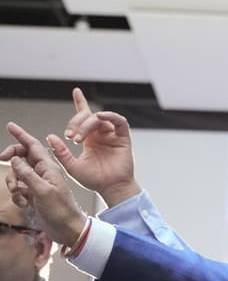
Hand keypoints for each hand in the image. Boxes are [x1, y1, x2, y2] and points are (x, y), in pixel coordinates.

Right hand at [3, 124, 87, 247]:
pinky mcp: (33, 196)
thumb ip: (27, 174)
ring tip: (19, 194)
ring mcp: (37, 184)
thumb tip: (15, 159)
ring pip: (17, 174)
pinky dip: (17, 196)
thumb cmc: (61, 211)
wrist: (67, 230)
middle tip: (1, 160)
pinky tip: (24, 204)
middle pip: (21, 158)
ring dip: (12, 183)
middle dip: (11, 160)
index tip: (10, 125)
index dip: (21, 135)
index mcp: (48, 167)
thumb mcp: (42, 191)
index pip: (32, 146)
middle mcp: (43, 173)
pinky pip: (18, 189)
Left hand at [47, 86, 139, 206]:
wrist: (111, 188)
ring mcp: (112, 136)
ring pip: (99, 119)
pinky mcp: (123, 138)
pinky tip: (101, 117)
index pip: (84, 117)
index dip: (81, 103)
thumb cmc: (94, 180)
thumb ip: (61, 152)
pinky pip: (120, 121)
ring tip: (78, 138)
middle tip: (69, 137)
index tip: (76, 91)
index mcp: (89, 139)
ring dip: (87, 125)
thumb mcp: (72, 167)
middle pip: (88, 117)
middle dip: (76, 122)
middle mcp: (101, 135)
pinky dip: (111, 116)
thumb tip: (51, 137)